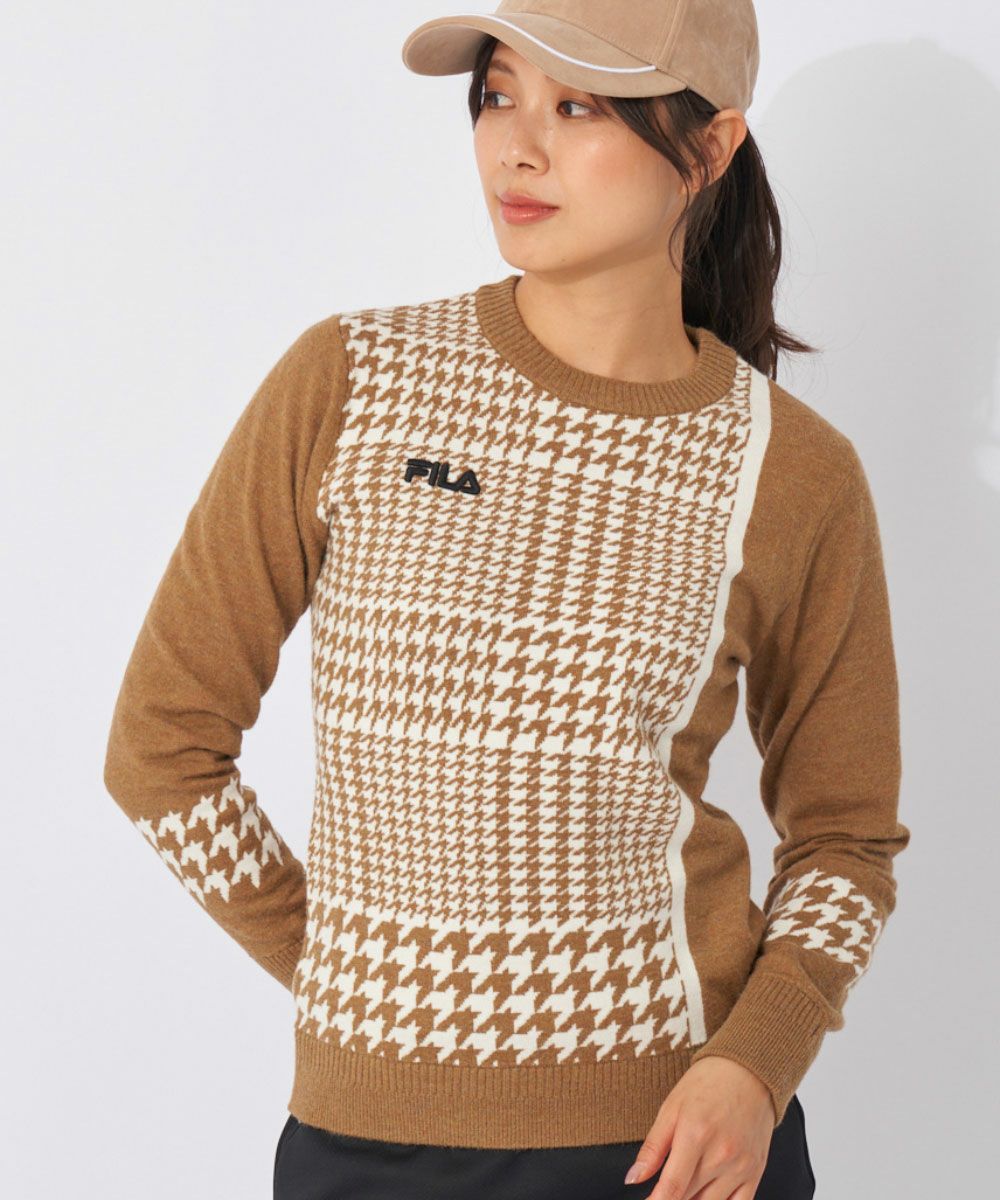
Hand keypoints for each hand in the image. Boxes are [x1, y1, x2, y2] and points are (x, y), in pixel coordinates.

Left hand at [623, 1055, 776, 1198]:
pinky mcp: (756, 1172)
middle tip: (664, 1187)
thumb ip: (652, 1147)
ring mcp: (741, 1166)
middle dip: (671, 1198)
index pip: (672, 1187)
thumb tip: (634, 1178)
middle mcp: (721, 1155)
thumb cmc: (707, 1084)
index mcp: (695, 1135)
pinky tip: (706, 1197)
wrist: (749, 1072)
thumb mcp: (671, 1107)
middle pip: (689, 1198)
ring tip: (684, 1187)